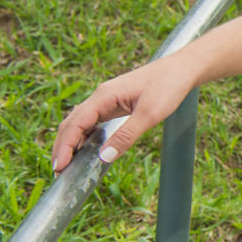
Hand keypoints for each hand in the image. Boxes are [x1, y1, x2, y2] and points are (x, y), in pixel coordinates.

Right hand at [50, 55, 197, 171]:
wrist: (183, 69)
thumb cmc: (169, 86)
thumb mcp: (150, 114)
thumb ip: (126, 136)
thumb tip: (104, 157)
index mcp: (104, 96)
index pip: (75, 124)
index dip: (64, 146)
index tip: (58, 167)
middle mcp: (100, 97)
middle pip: (71, 124)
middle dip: (62, 147)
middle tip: (58, 173)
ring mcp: (106, 100)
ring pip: (80, 122)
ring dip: (71, 142)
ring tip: (67, 165)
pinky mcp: (115, 104)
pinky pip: (93, 122)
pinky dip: (84, 136)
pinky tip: (85, 150)